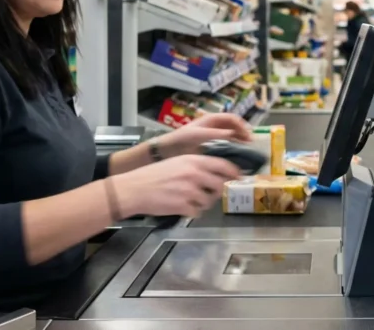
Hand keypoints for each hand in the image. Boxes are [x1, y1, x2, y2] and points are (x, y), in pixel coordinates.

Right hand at [114, 154, 240, 217]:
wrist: (134, 189)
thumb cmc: (154, 175)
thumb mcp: (177, 163)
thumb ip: (196, 166)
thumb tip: (214, 173)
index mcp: (194, 161)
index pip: (223, 165)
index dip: (234, 172)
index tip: (239, 177)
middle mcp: (195, 174)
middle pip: (220, 185)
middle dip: (217, 191)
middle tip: (211, 193)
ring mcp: (190, 190)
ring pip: (209, 201)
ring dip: (203, 202)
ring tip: (189, 199)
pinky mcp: (184, 206)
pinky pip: (197, 212)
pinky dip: (191, 212)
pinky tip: (181, 207)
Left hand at [160, 113, 252, 156]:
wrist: (168, 151)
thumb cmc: (182, 139)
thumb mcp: (199, 135)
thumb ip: (216, 134)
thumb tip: (234, 135)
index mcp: (212, 119)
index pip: (233, 119)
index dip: (242, 125)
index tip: (249, 136)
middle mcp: (215, 127)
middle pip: (234, 127)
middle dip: (244, 134)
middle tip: (250, 146)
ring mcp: (213, 137)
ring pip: (231, 137)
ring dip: (239, 143)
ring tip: (246, 152)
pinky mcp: (211, 148)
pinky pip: (226, 147)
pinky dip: (232, 150)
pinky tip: (236, 158)